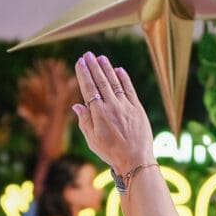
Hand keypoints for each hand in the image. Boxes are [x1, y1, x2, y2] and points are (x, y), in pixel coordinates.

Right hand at [72, 53, 155, 173]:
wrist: (136, 160)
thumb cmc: (112, 153)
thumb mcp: (92, 140)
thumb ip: (85, 121)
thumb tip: (77, 104)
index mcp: (99, 114)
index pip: (89, 89)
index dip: (84, 74)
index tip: (79, 62)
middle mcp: (113, 106)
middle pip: (101, 82)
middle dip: (93, 66)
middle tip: (87, 54)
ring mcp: (126, 106)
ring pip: (115, 83)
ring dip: (107, 69)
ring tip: (101, 58)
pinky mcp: (138, 109)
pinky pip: (130, 90)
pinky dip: (124, 79)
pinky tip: (119, 70)